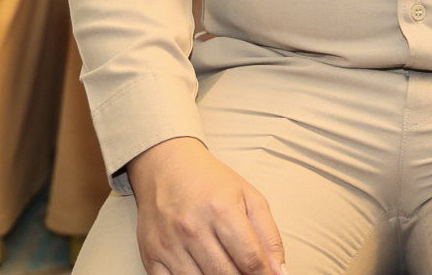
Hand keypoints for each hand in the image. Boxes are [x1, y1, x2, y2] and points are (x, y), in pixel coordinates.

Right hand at [127, 136, 286, 274]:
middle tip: (247, 272)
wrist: (165, 166)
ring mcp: (169, 244)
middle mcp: (192, 228)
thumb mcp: (249, 198)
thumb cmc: (210, 182)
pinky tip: (203, 272)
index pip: (250, 260)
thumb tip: (279, 273)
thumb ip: (269, 236)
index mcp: (221, 210)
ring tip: (227, 269)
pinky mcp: (151, 256)